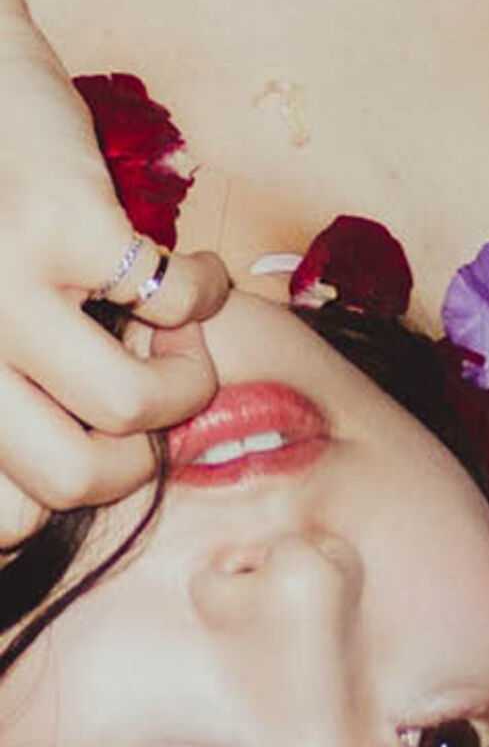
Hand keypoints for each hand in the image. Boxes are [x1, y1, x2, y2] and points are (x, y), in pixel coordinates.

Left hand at [0, 26, 227, 547]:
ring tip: (178, 340)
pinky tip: (197, 272)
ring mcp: (3, 288)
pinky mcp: (64, 225)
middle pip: (69, 485)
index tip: (89, 441)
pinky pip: (176, 304)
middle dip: (137, 460)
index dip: (67, 495)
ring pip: (129, 410)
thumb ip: (10, 390)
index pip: (2, 521)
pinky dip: (209, 292)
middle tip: (146, 401)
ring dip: (188, 383)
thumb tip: (100, 463)